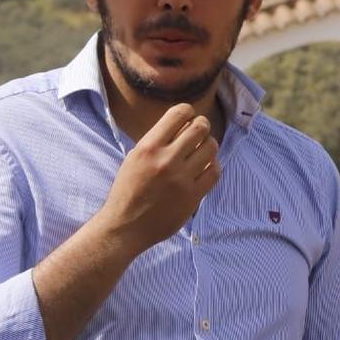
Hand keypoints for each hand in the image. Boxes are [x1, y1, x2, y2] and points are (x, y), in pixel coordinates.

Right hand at [93, 102, 219, 251]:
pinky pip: (215, 171)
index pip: (179, 113)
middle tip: (198, 133)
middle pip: (201, 127)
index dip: (187, 112)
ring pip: (211, 147)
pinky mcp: (193, 196)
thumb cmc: (128, 190)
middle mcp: (166, 160)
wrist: (125, 227)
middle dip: (202, 126)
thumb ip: (158, 141)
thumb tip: (183, 124)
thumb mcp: (135, 158)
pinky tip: (205, 168)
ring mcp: (181, 178)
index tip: (187, 119)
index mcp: (148, 147)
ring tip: (201, 151)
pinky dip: (213, 166)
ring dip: (209, 146)